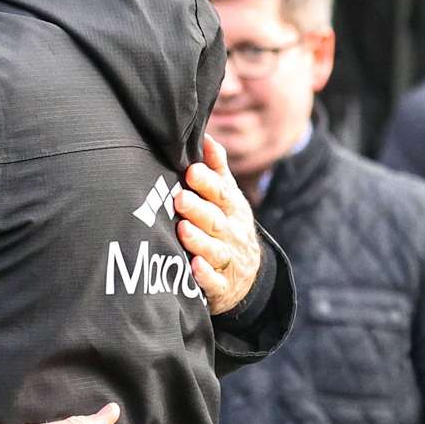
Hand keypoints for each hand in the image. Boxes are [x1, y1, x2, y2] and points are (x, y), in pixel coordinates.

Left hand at [175, 134, 259, 313]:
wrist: (245, 275)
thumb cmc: (227, 226)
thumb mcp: (228, 198)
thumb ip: (217, 170)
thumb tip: (205, 136)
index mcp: (232, 210)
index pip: (222, 194)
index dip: (207, 183)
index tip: (190, 171)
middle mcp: (232, 234)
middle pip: (216, 221)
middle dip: (199, 210)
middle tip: (179, 199)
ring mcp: (228, 261)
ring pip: (215, 250)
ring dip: (199, 240)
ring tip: (183, 230)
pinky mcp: (221, 287)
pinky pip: (214, 282)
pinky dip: (205, 276)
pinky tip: (194, 267)